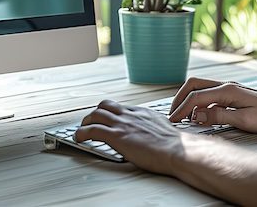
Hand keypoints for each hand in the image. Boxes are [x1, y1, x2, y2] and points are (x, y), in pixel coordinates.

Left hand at [75, 99, 197, 174]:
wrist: (177, 150)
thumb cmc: (175, 145)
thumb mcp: (163, 129)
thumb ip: (153, 127)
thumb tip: (153, 133)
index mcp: (142, 113)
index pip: (120, 107)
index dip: (110, 113)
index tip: (107, 119)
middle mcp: (130, 115)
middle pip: (106, 105)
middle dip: (95, 113)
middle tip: (90, 121)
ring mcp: (123, 124)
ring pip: (96, 114)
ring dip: (85, 122)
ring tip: (81, 130)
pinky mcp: (117, 136)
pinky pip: (92, 130)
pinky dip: (81, 133)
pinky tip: (78, 138)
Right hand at [168, 77, 256, 132]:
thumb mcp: (243, 121)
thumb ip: (218, 116)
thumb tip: (195, 114)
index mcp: (227, 91)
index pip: (196, 98)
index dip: (181, 109)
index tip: (172, 122)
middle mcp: (225, 85)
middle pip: (193, 85)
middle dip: (180, 99)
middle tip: (172, 115)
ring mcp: (228, 87)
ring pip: (200, 87)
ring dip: (188, 99)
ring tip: (183, 116)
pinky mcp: (231, 93)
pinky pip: (209, 93)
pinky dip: (199, 102)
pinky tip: (199, 115)